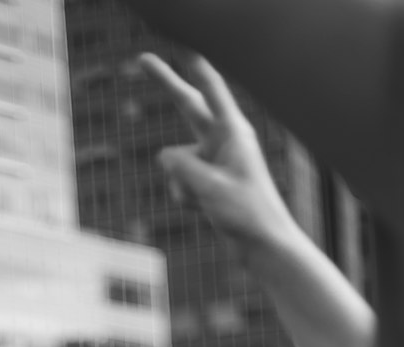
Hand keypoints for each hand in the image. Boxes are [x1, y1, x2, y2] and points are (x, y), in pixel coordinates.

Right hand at [139, 54, 293, 259]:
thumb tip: (162, 156)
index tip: (181, 45)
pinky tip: (206, 211)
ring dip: (182, 185)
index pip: (210, 91)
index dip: (193, 66)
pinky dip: (186, 198)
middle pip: (188, 105)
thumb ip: (183, 167)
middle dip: (167, 85)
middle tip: (141, 60)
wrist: (262, 245)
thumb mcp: (210, 188)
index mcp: (233, 133)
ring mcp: (213, 160)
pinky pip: (180, 183)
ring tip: (208, 203)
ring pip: (176, 163)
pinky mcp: (207, 179)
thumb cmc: (245, 213)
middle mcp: (222, 140)